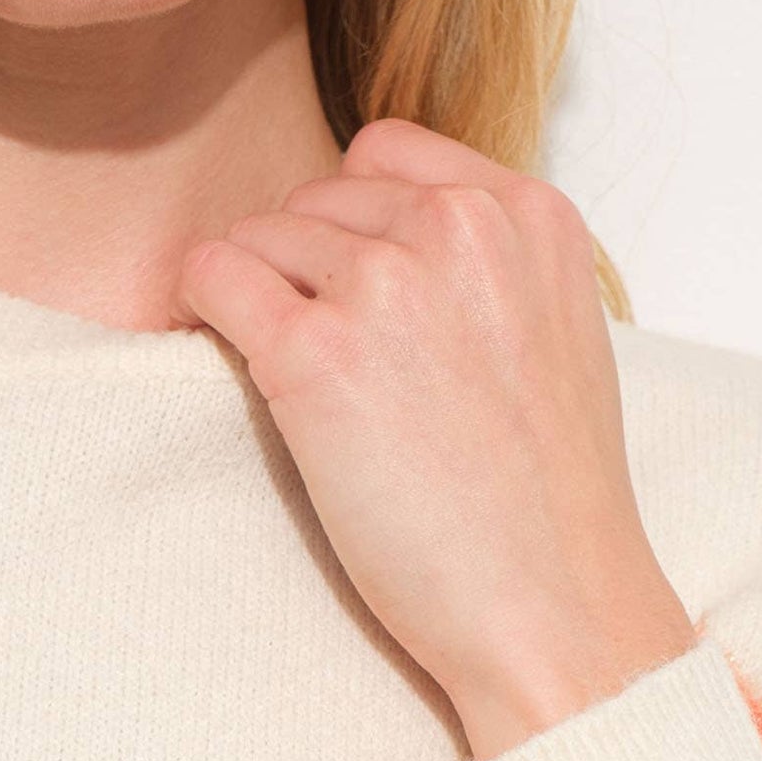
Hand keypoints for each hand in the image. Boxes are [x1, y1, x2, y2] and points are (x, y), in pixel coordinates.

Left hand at [177, 119, 695, 760]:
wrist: (555, 608)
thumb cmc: (552, 505)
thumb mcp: (558, 338)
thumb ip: (489, 266)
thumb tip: (384, 234)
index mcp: (529, 215)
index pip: (386, 152)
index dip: (353, 220)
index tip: (357, 293)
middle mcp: (459, 228)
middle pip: (316, 198)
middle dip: (305, 270)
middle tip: (327, 364)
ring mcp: (385, 284)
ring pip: (260, 236)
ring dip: (258, 301)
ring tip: (298, 386)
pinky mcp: (315, 352)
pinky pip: (213, 275)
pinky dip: (203, 308)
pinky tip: (229, 360)